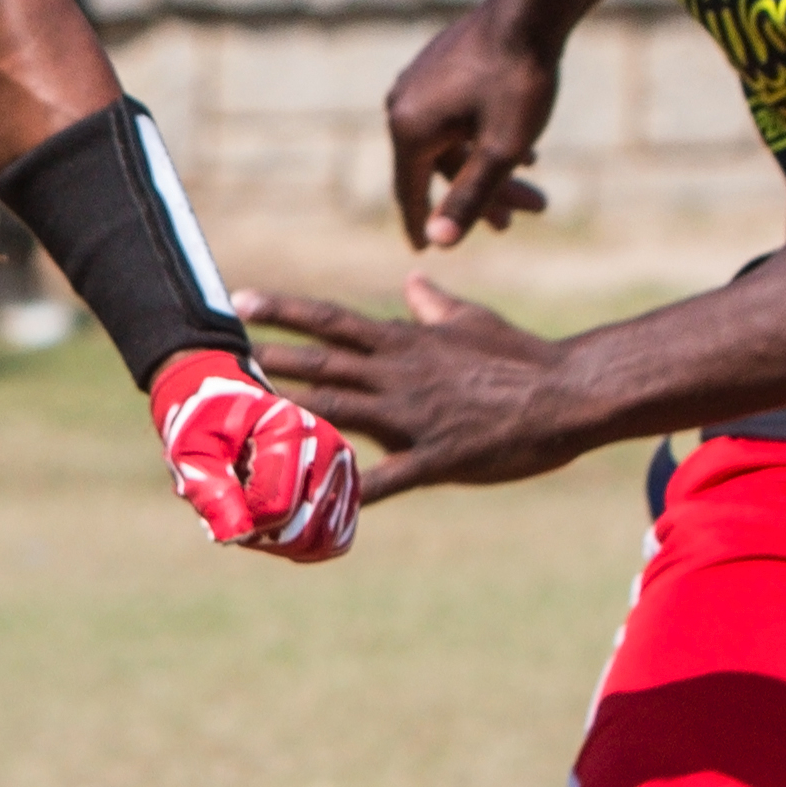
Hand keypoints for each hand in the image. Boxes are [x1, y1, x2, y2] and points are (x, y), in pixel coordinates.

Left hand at [147, 347, 360, 563]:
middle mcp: (329, 446)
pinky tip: (274, 525)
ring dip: (279, 543)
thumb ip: (209, 492)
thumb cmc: (209, 430)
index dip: (242, 522)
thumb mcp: (192, 454)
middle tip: (234, 513)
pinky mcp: (349, 486)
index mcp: (291, 429)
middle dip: (261, 537)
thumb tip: (232, 539)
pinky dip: (302, 546)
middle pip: (303, 530)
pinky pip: (335, 540)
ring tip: (252, 514)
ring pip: (321, 541)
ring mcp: (344, 467)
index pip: (277, 508)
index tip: (220, 500)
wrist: (232, 411)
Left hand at [239, 274, 586, 497]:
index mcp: (405, 342)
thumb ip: (434, 306)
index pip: (332, 320)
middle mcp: (399, 374)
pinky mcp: (438, 456)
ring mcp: (415, 415)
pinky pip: (387, 477)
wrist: (569, 393)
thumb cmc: (522, 356)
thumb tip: (413, 280)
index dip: (284, 310)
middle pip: (320, 365)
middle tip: (216, 368)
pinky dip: (350, 490)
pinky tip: (314, 506)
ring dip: (289, 421)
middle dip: (267, 365)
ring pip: (340, 414)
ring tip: (241, 430)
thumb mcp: (473, 322)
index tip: (241, 300)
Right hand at [381, 3, 559, 250]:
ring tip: (529, 179)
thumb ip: (469, 198)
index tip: (423, 250)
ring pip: (451, 139)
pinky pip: (454, 114)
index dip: (420, 223)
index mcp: (408, 128)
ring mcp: (418, 79)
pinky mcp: (439, 62)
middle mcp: (402, 103)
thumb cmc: (518, 81)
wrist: (532, 9)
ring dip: (487, 164)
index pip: (408, 191)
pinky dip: (482, 135)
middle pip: (438, 166)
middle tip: (515, 223)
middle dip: (480, 195)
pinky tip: (520, 144)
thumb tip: (438, 242)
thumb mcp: (500, 149)